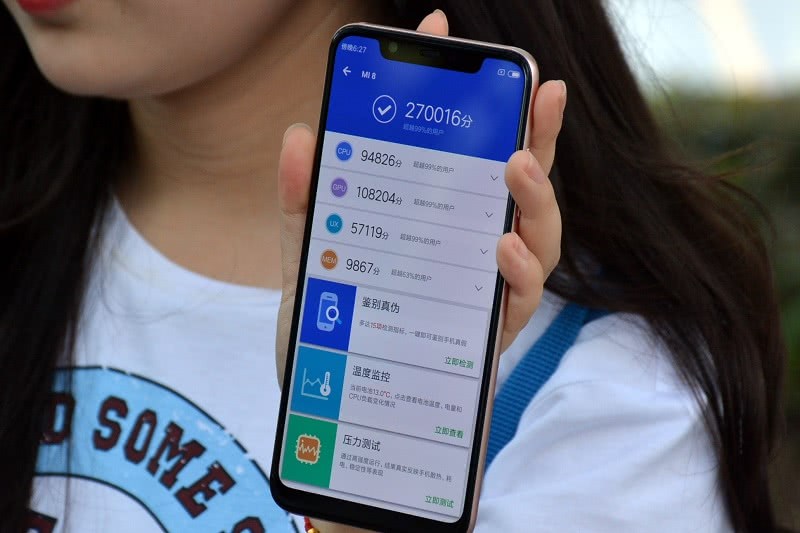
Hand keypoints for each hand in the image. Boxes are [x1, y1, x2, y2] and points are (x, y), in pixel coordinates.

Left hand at [275, 10, 564, 531]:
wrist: (333, 420)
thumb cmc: (330, 338)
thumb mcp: (308, 264)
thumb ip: (305, 205)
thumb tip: (299, 135)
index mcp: (435, 225)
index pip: (463, 151)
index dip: (461, 93)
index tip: (445, 33)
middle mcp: (469, 253)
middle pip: (519, 185)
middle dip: (535, 133)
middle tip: (537, 90)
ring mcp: (484, 294)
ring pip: (539, 238)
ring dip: (537, 198)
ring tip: (515, 166)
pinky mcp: (488, 339)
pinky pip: (520, 301)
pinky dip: (518, 271)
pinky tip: (501, 246)